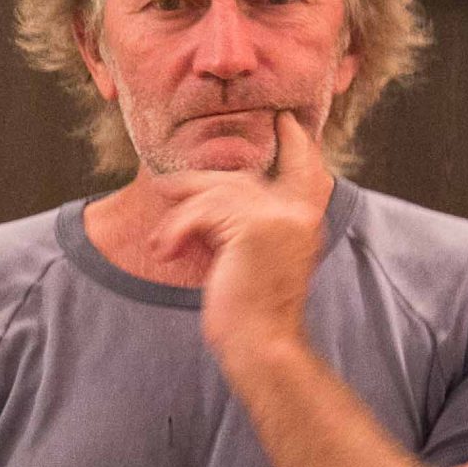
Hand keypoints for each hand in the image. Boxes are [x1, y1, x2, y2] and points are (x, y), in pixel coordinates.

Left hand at [146, 110, 336, 364]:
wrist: (262, 346)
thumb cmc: (251, 314)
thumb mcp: (252, 261)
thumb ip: (246, 229)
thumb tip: (212, 208)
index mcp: (304, 222)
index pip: (306, 169)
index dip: (296, 144)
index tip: (284, 120)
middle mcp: (297, 214)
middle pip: (241, 179)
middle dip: (199, 184)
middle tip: (167, 185)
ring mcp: (278, 218)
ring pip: (216, 193)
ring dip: (181, 215)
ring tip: (162, 239)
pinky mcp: (252, 228)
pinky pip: (201, 213)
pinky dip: (177, 232)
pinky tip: (165, 252)